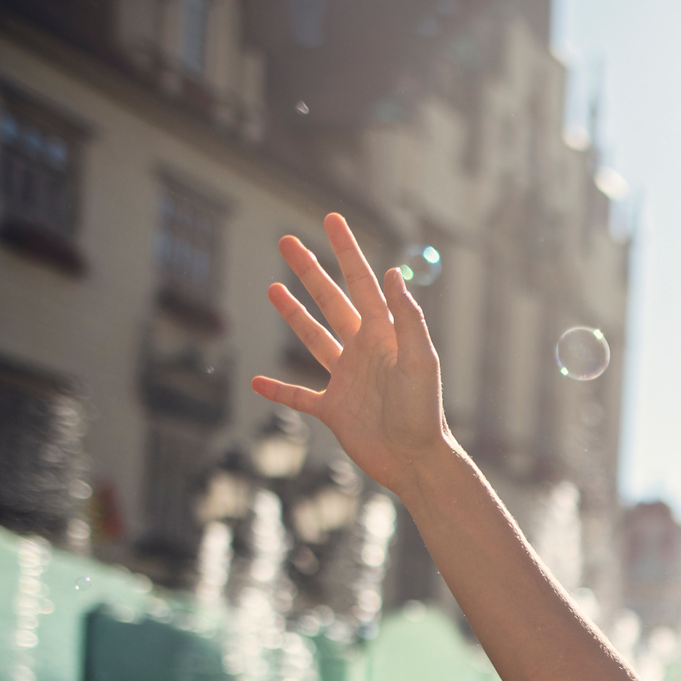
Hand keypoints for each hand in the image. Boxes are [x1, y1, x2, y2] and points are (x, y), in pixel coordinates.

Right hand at [251, 214, 450, 494]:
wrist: (416, 461)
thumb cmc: (424, 412)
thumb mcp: (420, 360)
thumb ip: (406, 318)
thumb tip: (392, 272)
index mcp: (384, 335)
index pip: (361, 282)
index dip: (346, 250)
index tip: (331, 218)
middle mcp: (364, 352)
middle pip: (331, 301)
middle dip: (309, 271)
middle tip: (286, 241)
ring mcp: (347, 380)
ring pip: (314, 339)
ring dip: (294, 314)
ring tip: (272, 288)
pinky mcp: (334, 411)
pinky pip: (299, 396)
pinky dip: (278, 390)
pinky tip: (257, 382)